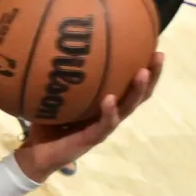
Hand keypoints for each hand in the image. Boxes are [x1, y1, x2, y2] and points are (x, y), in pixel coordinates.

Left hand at [15, 52, 163, 179]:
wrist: (37, 153)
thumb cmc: (46, 122)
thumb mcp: (54, 93)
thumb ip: (60, 73)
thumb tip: (57, 43)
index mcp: (106, 102)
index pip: (130, 82)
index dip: (144, 65)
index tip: (153, 43)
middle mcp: (110, 112)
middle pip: (140, 93)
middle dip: (153, 74)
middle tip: (159, 55)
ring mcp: (104, 126)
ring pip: (128, 107)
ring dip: (138, 90)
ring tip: (143, 73)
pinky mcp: (94, 138)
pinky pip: (105, 124)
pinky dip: (109, 111)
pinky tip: (110, 99)